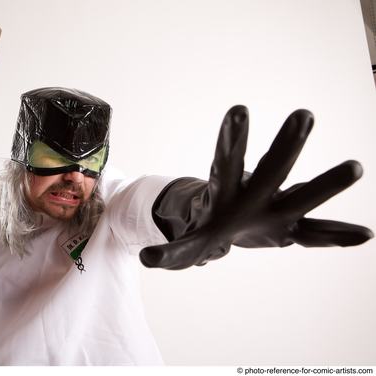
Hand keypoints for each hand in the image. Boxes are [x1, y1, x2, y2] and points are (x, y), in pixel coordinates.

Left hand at [140, 105, 372, 269]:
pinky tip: (363, 236)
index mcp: (225, 191)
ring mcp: (278, 208)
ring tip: (354, 167)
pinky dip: (335, 236)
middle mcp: (256, 192)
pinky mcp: (293, 228)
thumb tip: (144, 258)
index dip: (231, 139)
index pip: (225, 161)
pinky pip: (317, 234)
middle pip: (272, 167)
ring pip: (302, 193)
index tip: (239, 109)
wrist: (231, 225)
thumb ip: (172, 252)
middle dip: (285, 145)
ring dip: (325, 183)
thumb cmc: (210, 226)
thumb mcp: (189, 243)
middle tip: (304, 114)